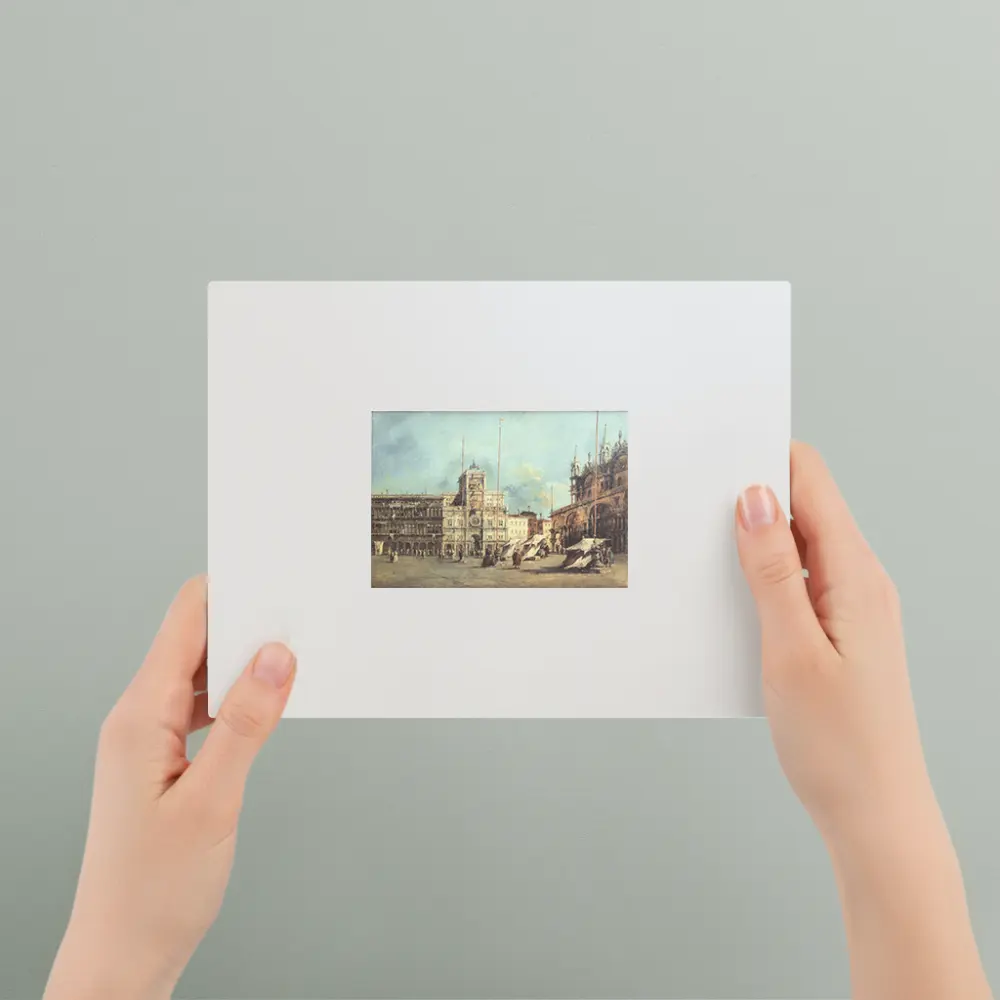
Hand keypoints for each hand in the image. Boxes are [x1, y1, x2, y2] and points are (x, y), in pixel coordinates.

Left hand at [44, 576, 295, 999]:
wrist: (123, 951)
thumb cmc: (155, 888)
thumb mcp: (213, 801)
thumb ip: (247, 724)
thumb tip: (276, 657)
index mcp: (138, 716)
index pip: (185, 621)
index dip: (231, 591)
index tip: (278, 581)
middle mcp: (137, 717)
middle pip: (195, 639)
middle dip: (248, 624)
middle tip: (302, 622)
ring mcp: (148, 736)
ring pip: (202, 673)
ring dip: (245, 664)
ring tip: (293, 662)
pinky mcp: (163, 756)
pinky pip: (203, 706)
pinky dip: (238, 698)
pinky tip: (268, 706)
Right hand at [736, 442, 990, 999]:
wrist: (875, 814)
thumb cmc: (838, 744)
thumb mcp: (790, 650)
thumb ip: (772, 569)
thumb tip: (754, 496)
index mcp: (856, 575)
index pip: (812, 482)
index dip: (763, 458)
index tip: (713, 457)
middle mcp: (861, 581)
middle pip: (804, 508)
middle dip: (749, 497)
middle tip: (691, 509)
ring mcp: (852, 607)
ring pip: (798, 546)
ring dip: (753, 542)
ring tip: (703, 555)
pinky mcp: (839, 632)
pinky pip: (799, 582)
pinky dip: (764, 578)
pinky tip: (731, 600)